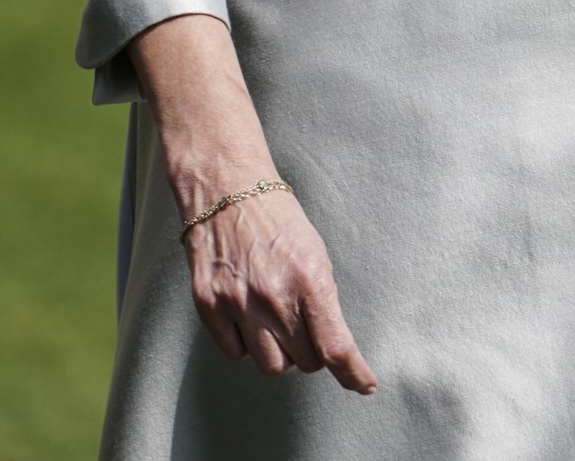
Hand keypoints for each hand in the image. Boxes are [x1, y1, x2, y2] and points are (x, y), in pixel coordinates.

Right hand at [184, 185, 377, 393]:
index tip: (365, 384)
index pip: (336, 346)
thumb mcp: (315, 251)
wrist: (227, 189)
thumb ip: (322, 299)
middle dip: (312, 350)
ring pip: (272, 366)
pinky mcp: (209, 305)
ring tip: (276, 319)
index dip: (354, 373)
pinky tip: (247, 315)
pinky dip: (246, 344)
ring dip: (281, 352)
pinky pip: (236, 354)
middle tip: (305, 323)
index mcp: (308, 278)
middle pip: (306, 362)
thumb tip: (332, 345)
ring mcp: (238, 303)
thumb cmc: (277, 219)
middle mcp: (273, 296)